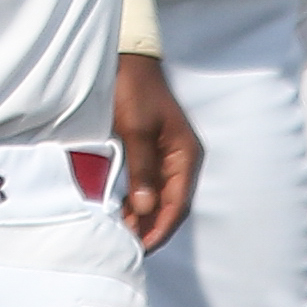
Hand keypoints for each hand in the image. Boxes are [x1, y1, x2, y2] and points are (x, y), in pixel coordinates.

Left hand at [113, 47, 199, 252]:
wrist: (127, 60)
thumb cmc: (134, 91)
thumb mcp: (136, 129)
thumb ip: (142, 168)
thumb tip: (145, 208)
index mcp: (185, 155)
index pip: (176, 202)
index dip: (160, 227)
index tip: (142, 246)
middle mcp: (180, 159)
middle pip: (169, 203)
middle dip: (150, 227)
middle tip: (127, 246)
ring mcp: (165, 155)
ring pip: (157, 196)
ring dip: (142, 216)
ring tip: (122, 233)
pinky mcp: (149, 151)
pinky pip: (147, 183)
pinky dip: (136, 200)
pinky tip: (121, 211)